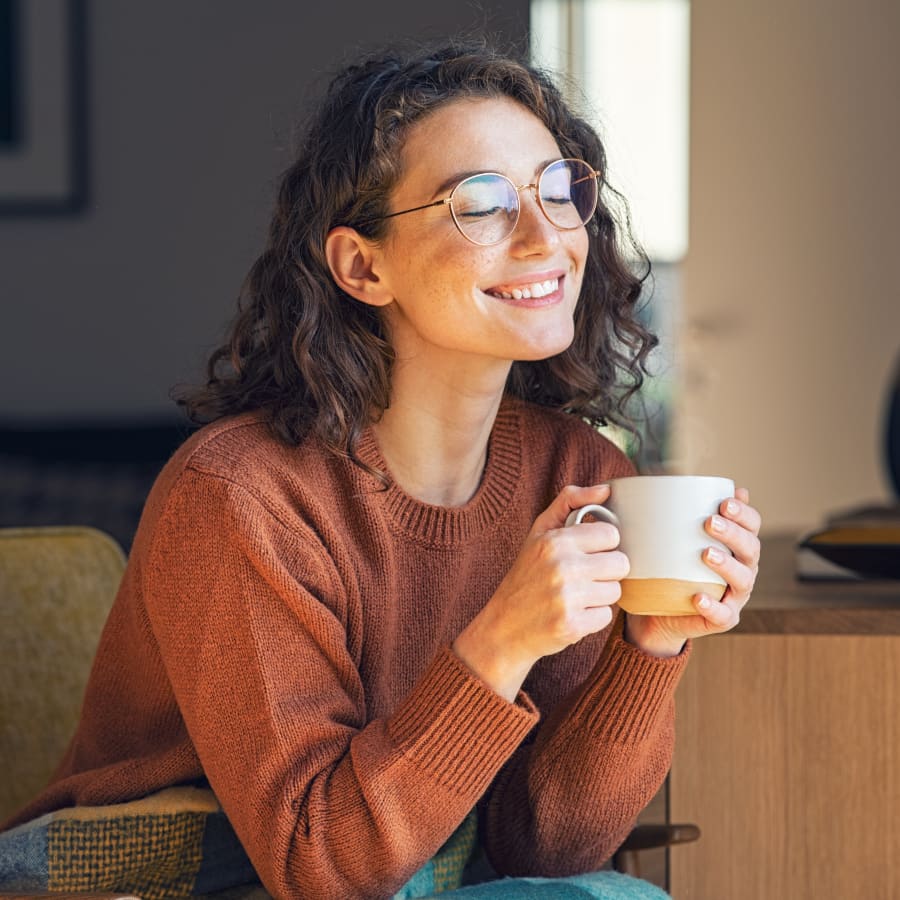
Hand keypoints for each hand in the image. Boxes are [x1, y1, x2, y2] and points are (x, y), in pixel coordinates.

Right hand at [452, 484, 628, 700]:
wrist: (503, 627)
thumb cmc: (526, 575)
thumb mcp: (539, 532)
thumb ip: (570, 502)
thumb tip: (606, 489)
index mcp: (555, 541)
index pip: (611, 535)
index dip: (602, 545)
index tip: (587, 553)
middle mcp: (562, 567)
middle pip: (620, 564)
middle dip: (606, 571)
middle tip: (583, 577)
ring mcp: (567, 598)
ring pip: (615, 591)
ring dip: (600, 595)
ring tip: (575, 596)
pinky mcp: (572, 625)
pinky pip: (606, 616)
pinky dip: (592, 618)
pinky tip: (572, 614)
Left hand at [624, 488, 761, 657]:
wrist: (657, 611)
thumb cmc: (668, 566)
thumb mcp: (670, 537)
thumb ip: (675, 512)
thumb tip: (669, 477)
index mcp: (736, 545)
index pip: (752, 525)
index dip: (744, 513)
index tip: (724, 502)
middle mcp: (742, 569)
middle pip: (750, 548)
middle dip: (733, 533)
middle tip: (709, 522)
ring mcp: (734, 596)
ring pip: (743, 580)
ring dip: (727, 565)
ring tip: (706, 554)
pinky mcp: (722, 619)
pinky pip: (722, 615)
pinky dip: (713, 606)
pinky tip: (698, 597)